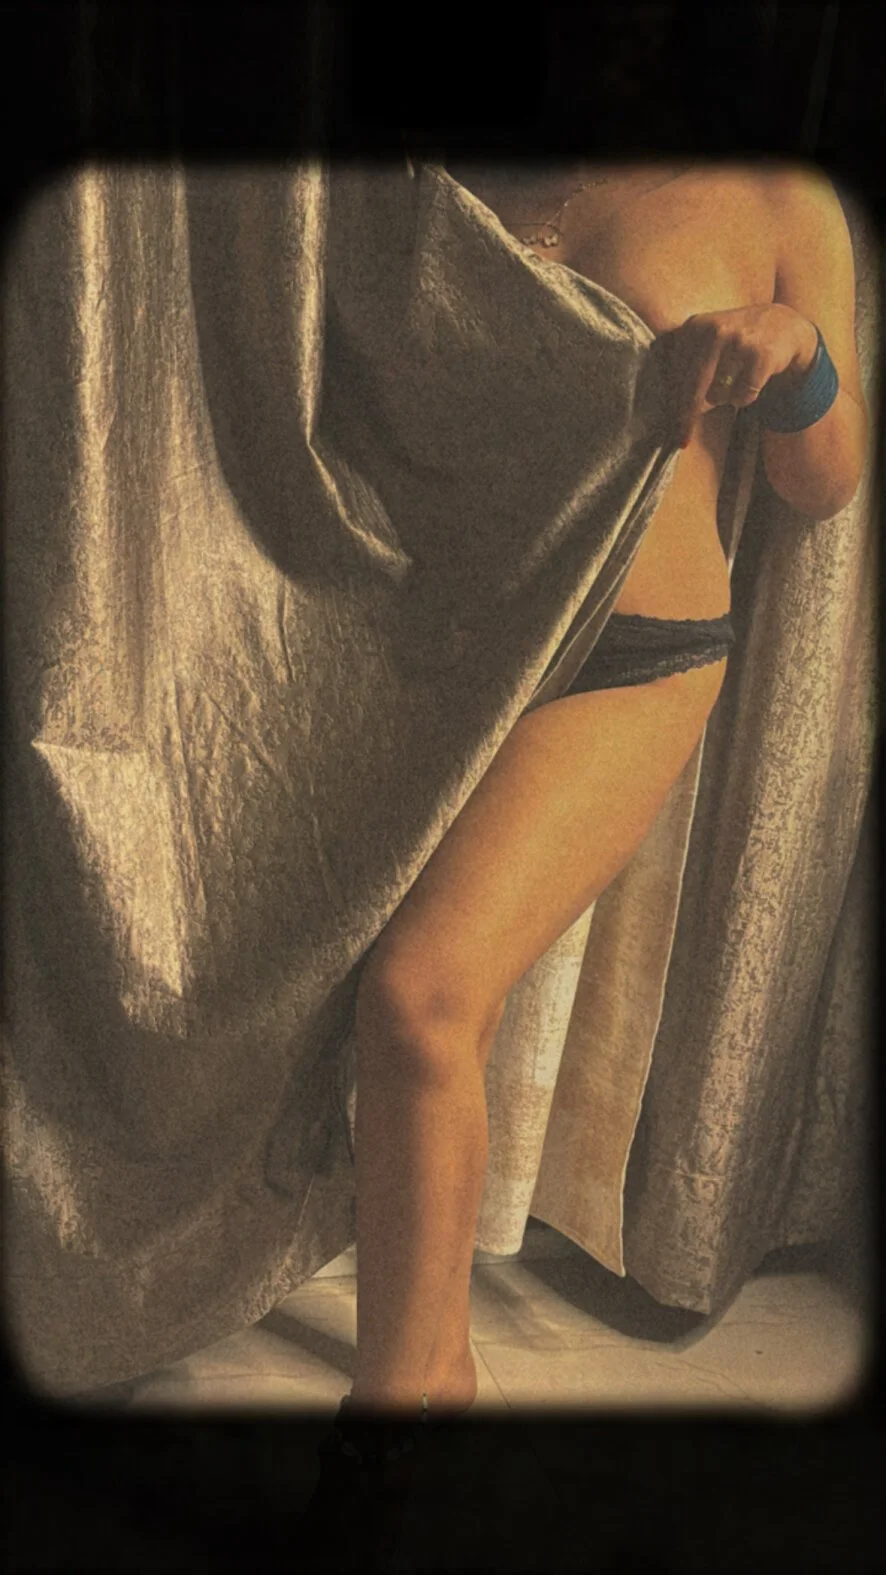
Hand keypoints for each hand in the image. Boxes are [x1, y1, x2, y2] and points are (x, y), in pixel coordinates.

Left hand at [655, 305, 818, 447]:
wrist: (784, 325)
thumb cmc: (736, 344)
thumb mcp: (707, 343)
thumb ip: (686, 369)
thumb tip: (674, 415)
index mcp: (694, 327)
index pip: (676, 375)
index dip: (673, 404)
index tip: (672, 425)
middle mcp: (714, 330)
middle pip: (692, 388)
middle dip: (686, 419)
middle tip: (682, 441)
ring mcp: (738, 341)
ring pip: (718, 395)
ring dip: (725, 398)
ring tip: (736, 379)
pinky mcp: (761, 355)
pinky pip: (742, 396)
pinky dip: (745, 397)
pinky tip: (752, 381)